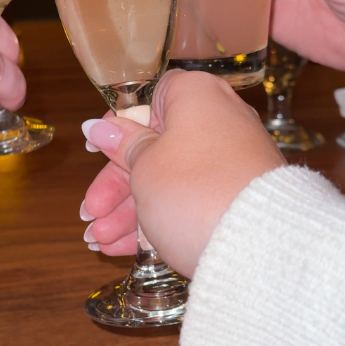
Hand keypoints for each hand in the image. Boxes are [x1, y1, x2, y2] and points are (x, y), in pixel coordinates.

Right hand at [79, 69, 284, 279]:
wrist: (254, 242)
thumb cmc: (192, 189)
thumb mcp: (144, 166)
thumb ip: (123, 146)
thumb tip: (101, 127)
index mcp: (196, 97)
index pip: (152, 98)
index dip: (120, 126)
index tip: (97, 150)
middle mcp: (217, 123)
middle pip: (152, 150)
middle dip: (116, 187)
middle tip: (91, 213)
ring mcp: (228, 163)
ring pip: (166, 182)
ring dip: (127, 212)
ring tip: (98, 241)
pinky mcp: (232, 198)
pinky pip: (185, 204)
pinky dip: (154, 222)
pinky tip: (120, 248)